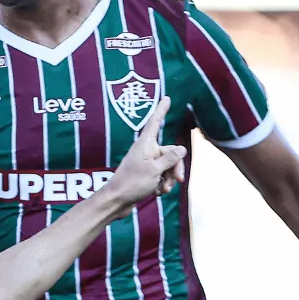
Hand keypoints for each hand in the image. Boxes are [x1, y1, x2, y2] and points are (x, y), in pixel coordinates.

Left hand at [93, 97, 185, 217]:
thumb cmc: (132, 183)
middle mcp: (145, 150)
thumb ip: (170, 158)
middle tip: (178, 180)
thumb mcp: (155, 170)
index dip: (162, 109)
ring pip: (167, 166)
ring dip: (169, 178)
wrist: (116, 201)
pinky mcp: (145, 174)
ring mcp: (145, 162)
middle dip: (176, 167)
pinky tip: (158, 192)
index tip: (167, 97)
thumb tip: (182, 148)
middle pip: (170, 152)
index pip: (155, 122)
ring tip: (163, 190)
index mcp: (145, 144)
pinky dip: (162, 184)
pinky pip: (161, 175)